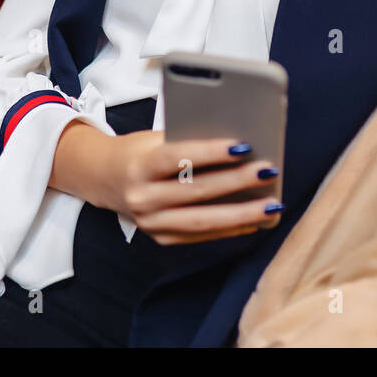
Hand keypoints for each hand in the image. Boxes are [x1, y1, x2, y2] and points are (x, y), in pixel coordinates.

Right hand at [103, 130, 282, 244]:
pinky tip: (255, 220)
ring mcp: (150, 223)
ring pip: (202, 221)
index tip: (244, 145)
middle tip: (269, 171)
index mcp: (139, 166)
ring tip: (272, 205)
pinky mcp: (160, 238)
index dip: (211, 152)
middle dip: (237, 182)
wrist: (104, 178)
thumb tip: (238, 145)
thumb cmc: (141, 151)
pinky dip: (230, 228)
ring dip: (242, 215)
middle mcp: (141, 198)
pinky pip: (201, 235)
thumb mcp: (155, 138)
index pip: (178, 158)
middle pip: (195, 191)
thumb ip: (188, 141)